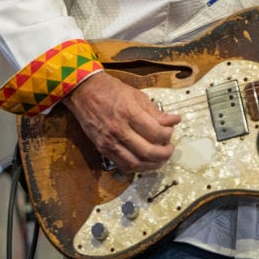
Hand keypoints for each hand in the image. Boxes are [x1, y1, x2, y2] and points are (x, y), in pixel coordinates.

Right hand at [62, 71, 181, 172]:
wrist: (84, 92)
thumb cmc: (111, 91)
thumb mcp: (137, 95)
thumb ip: (156, 112)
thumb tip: (174, 121)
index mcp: (129, 113)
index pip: (155, 132)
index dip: (168, 135)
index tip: (171, 130)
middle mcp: (119, 130)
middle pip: (147, 151)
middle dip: (164, 153)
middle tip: (170, 148)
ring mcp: (109, 142)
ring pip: (136, 163)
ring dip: (152, 164)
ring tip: (161, 158)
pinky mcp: (102, 149)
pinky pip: (122, 165)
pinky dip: (137, 167)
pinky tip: (145, 162)